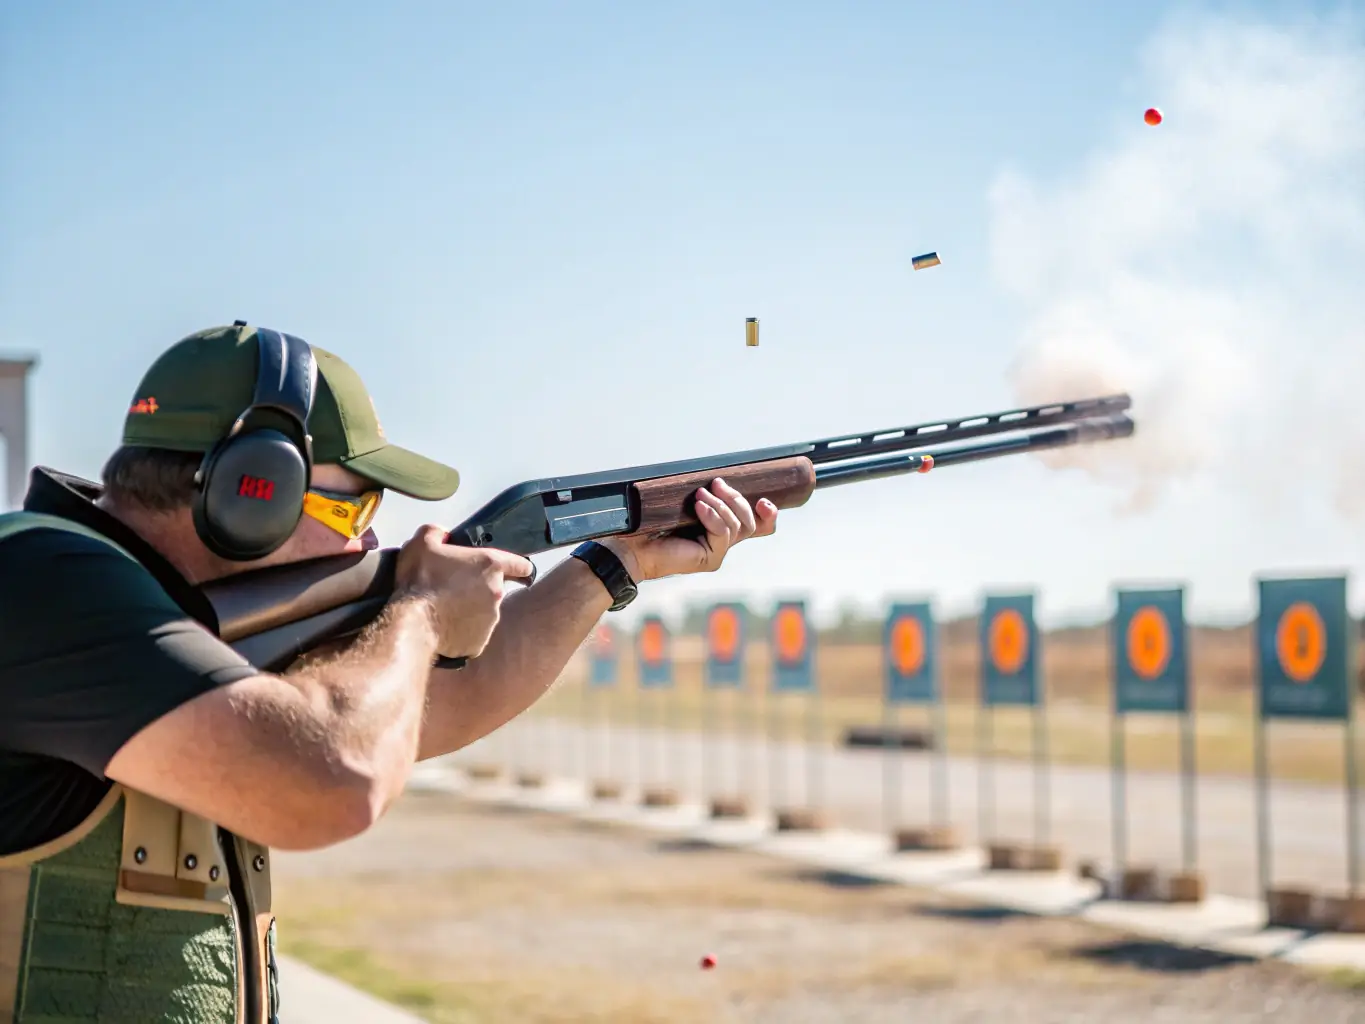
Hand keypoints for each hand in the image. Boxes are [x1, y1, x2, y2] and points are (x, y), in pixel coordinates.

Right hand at [393, 525, 534, 658]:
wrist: (413, 623)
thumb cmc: (420, 582)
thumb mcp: (422, 542)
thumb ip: (437, 532)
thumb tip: (442, 535)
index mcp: (490, 565)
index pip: (521, 565)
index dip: (516, 566)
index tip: (510, 570)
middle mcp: (497, 593)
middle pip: (495, 589)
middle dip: (478, 588)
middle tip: (453, 588)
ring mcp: (490, 620)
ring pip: (484, 613)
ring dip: (470, 610)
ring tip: (444, 609)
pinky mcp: (479, 643)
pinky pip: (473, 634)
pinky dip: (462, 631)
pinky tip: (444, 626)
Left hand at [601, 477, 778, 581]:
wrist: (631, 546)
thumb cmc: (652, 522)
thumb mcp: (685, 502)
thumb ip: (706, 495)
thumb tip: (720, 479)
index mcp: (720, 530)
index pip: (758, 527)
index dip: (768, 515)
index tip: (765, 501)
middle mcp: (722, 543)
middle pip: (751, 522)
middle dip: (737, 499)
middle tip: (716, 484)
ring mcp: (717, 553)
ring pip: (738, 526)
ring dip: (721, 505)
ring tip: (700, 495)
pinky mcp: (709, 559)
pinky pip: (723, 533)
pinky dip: (712, 516)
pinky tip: (698, 507)